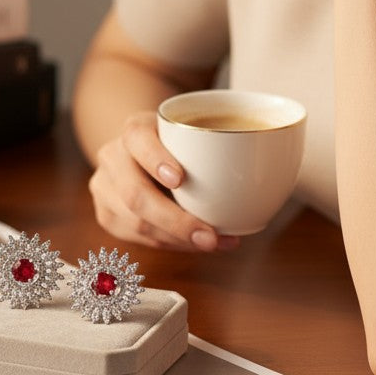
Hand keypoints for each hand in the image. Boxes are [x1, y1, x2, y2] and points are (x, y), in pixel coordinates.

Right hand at [89, 110, 238, 251]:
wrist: (138, 150)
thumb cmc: (174, 144)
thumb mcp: (189, 132)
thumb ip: (214, 146)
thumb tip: (272, 171)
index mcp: (133, 129)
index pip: (138, 139)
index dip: (156, 159)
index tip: (180, 179)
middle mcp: (112, 156)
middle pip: (134, 194)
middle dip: (175, 221)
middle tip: (210, 237)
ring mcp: (103, 187)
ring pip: (135, 223)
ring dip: (178, 240)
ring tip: (214, 243)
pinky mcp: (106, 215)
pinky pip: (139, 238)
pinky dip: (171, 244)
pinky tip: (195, 244)